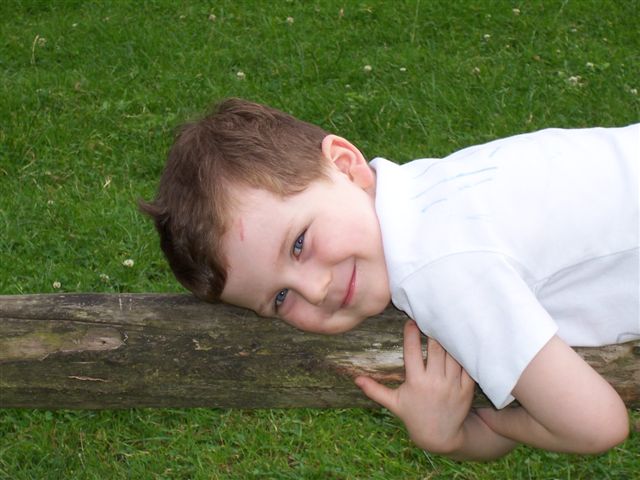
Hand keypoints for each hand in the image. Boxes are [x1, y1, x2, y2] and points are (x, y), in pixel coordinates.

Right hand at [355, 321, 475, 453]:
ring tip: (447, 326)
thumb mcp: (393, 403)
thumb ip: (375, 390)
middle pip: (436, 348)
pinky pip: (467, 366)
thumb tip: (356, 379)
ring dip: (450, 340)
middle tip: (432, 319)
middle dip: (434, 332)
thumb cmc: (413, 416)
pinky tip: (461, 343)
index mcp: (415, 382)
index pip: (412, 351)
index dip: (411, 334)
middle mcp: (434, 382)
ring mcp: (452, 385)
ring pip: (453, 354)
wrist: (440, 437)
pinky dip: (464, 354)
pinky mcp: (466, 389)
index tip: (411, 322)